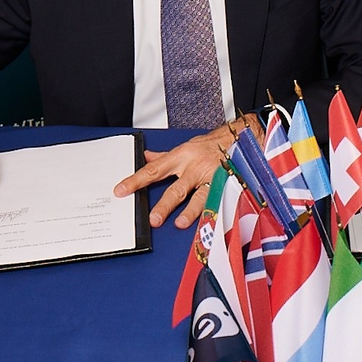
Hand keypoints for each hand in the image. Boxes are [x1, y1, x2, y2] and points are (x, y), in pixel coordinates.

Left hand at [117, 131, 237, 229]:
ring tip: (180, 223)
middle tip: (154, 219)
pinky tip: (209, 222)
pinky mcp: (226, 185)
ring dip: (190, 211)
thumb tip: (146, 157)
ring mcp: (211, 178)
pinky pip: (219, 200)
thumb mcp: (185, 147)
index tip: (122, 190)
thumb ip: (165, 157)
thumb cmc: (210, 145)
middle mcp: (195, 168)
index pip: (154, 170)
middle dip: (165, 204)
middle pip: (177, 188)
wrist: (239, 138)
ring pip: (200, 197)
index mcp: (181, 157)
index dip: (136, 181)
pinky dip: (214, 212)